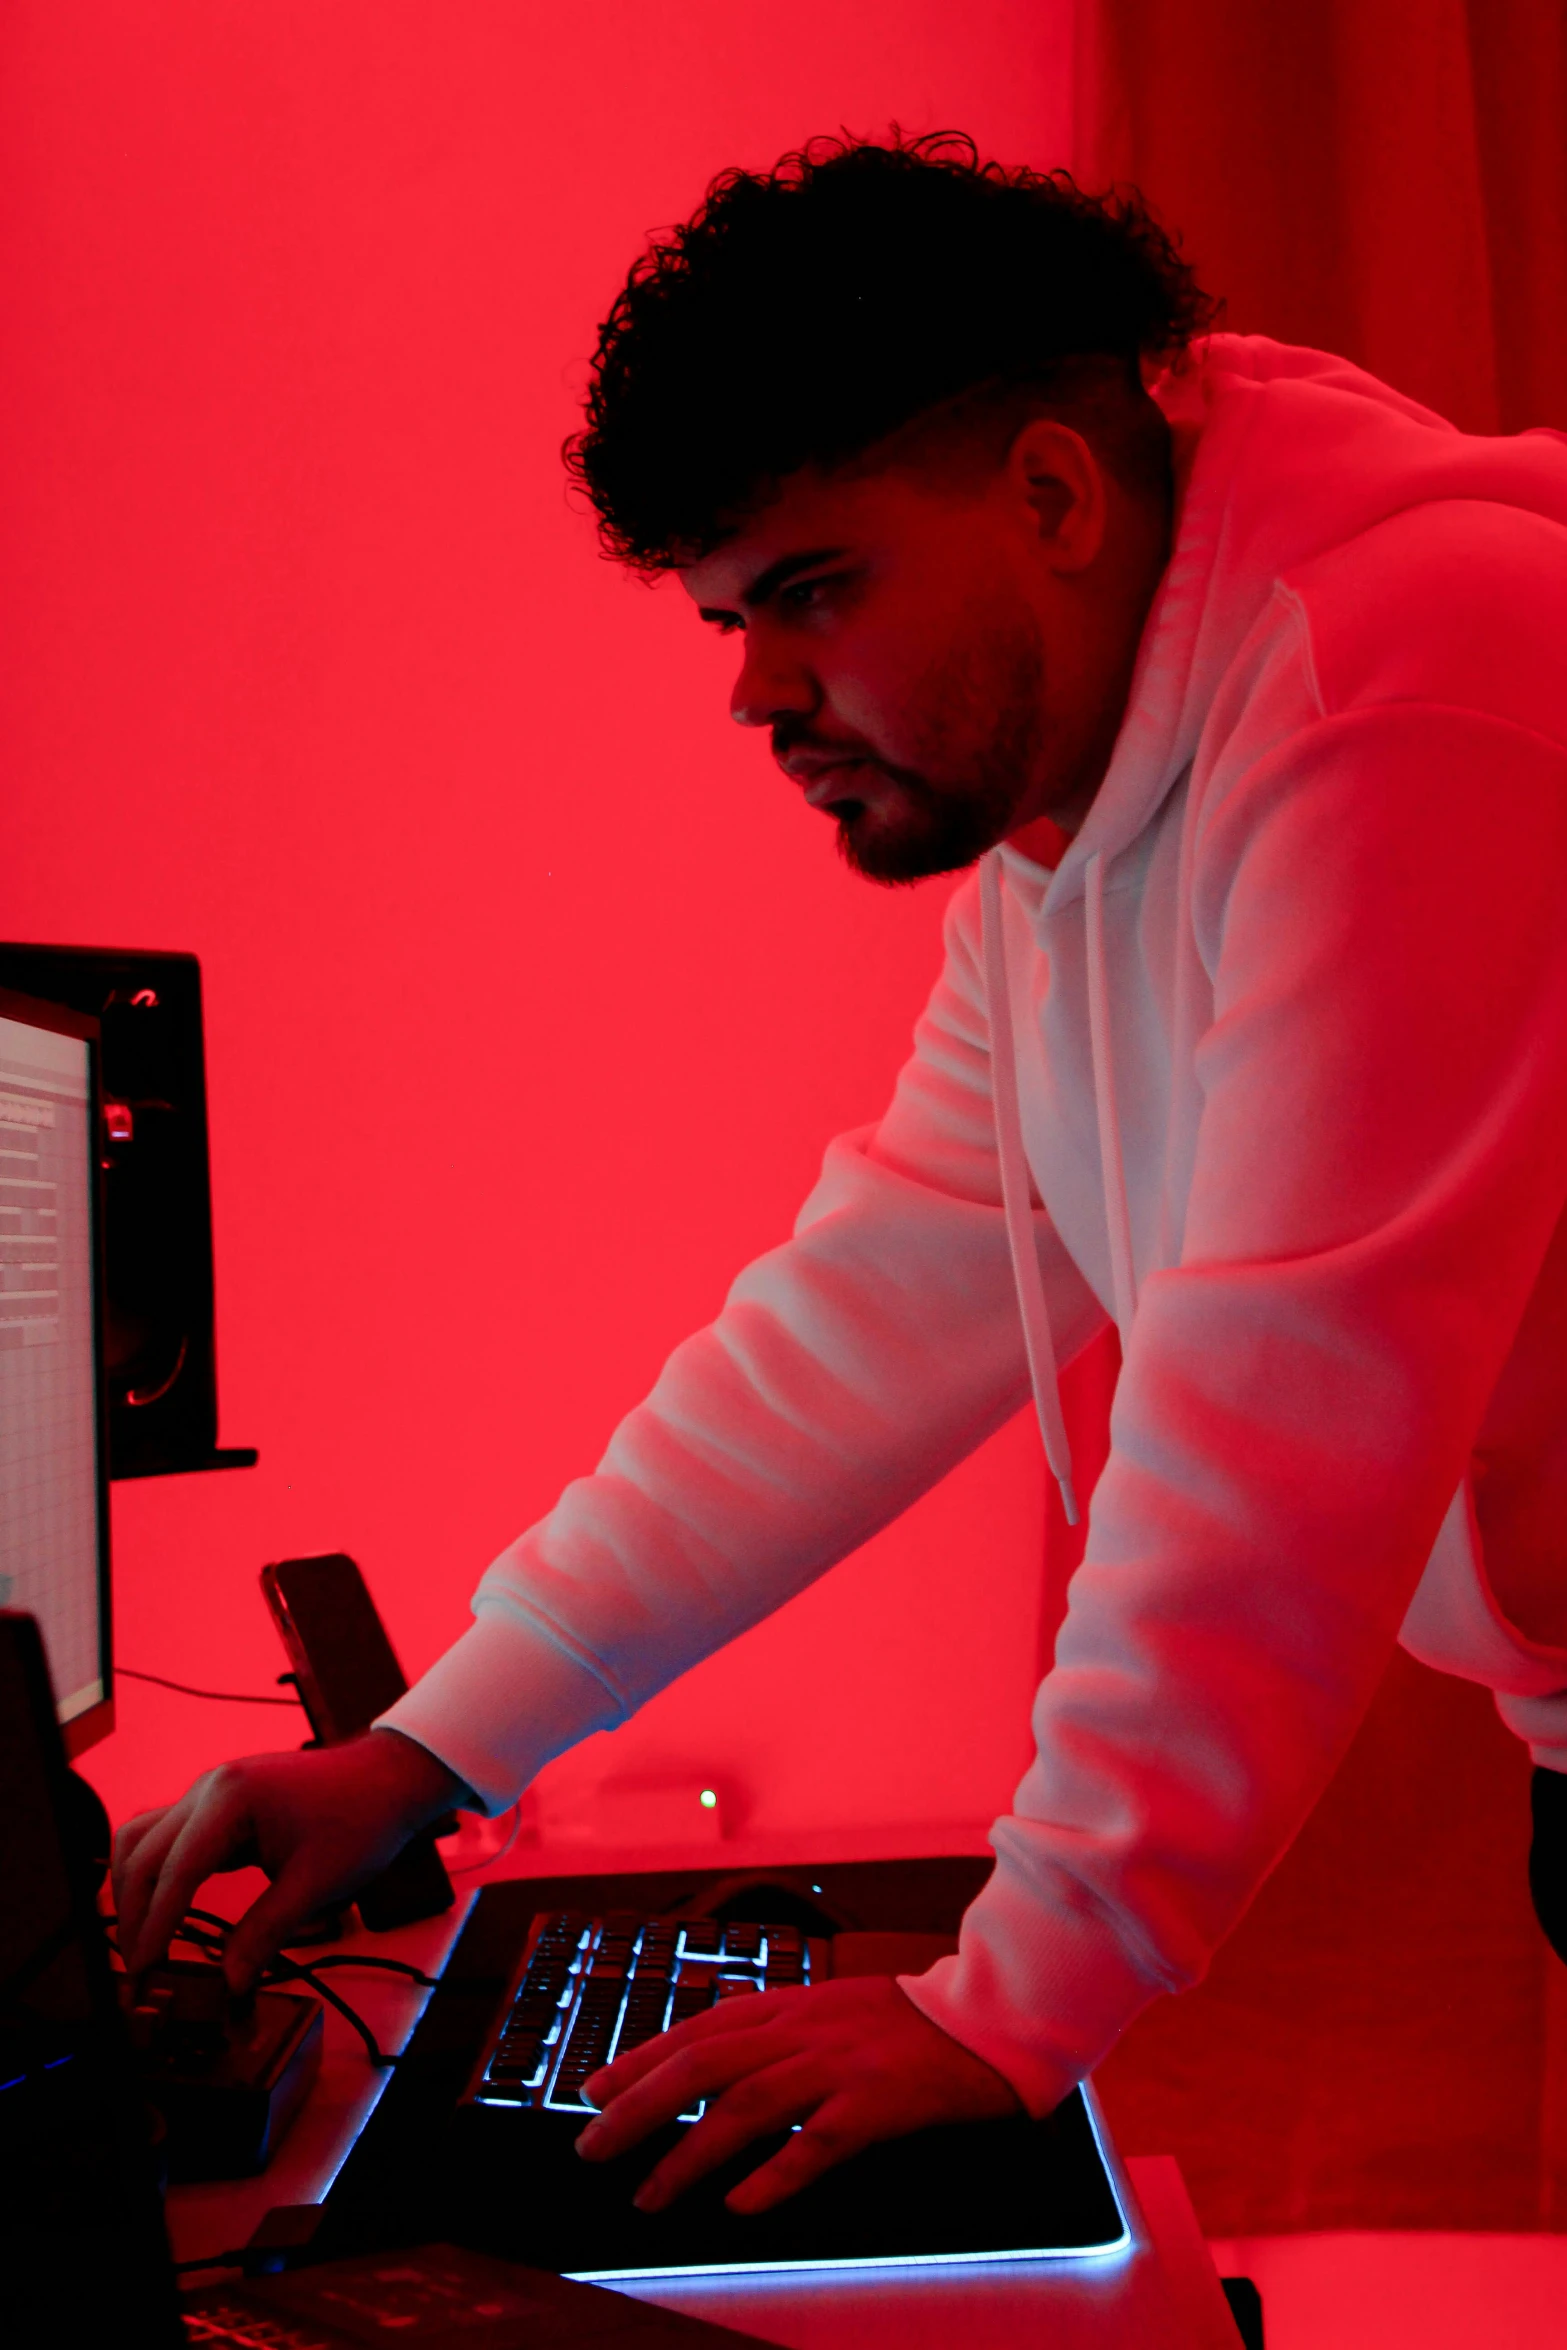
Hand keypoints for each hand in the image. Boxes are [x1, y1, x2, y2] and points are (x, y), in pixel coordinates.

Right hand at [111, 1729, 471, 1991]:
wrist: (388, 1779)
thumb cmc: (360, 1819)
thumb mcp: (317, 1883)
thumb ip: (266, 1932)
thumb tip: (232, 1981)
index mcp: (231, 1797)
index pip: (175, 1869)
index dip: (155, 1925)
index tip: (144, 1969)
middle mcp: (210, 1787)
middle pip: (143, 1853)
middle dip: (134, 1913)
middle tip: (138, 1969)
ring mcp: (211, 1792)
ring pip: (145, 1839)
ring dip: (136, 1890)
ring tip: (142, 1943)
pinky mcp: (219, 1804)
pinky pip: (169, 1838)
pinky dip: (157, 1874)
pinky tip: (162, 1912)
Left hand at [575, 1974, 1021, 2213]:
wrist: (988, 2016)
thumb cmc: (910, 2022)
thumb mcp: (833, 2007)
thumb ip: (779, 2026)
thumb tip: (717, 2060)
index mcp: (792, 2004)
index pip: (699, 2027)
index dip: (640, 2058)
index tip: (593, 2090)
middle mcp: (804, 2029)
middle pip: (704, 2062)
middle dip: (638, 2105)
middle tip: (592, 2146)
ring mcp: (839, 2065)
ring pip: (746, 2102)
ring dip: (687, 2151)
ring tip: (649, 2194)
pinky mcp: (877, 2103)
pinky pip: (818, 2140)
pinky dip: (775, 2172)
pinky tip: (740, 2203)